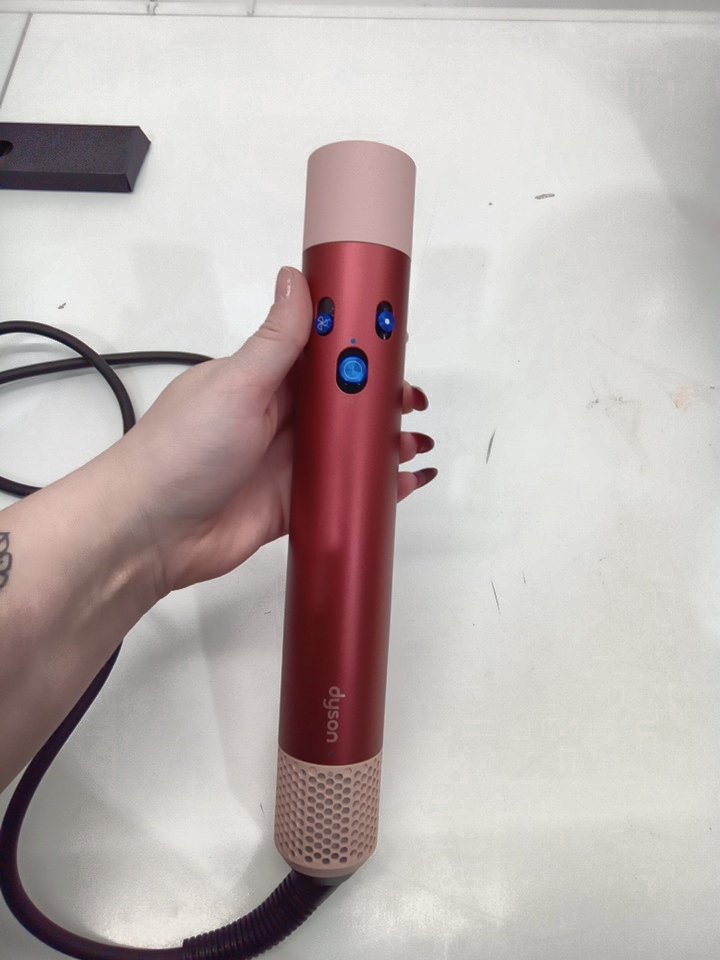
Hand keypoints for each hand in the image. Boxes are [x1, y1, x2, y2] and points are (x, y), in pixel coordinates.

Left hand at [118, 267, 436, 591]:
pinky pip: (345, 490)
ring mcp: (288, 461)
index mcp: (264, 379)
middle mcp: (279, 417)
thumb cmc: (182, 450)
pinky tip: (404, 484)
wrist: (152, 531)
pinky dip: (376, 487)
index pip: (323, 353)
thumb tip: (294, 277)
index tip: (398, 344)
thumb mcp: (236, 384)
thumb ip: (277, 339)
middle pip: (344, 401)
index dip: (362, 347)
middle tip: (413, 402)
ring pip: (350, 447)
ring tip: (415, 444)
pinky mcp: (295, 502)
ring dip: (386, 443)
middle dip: (384, 399)